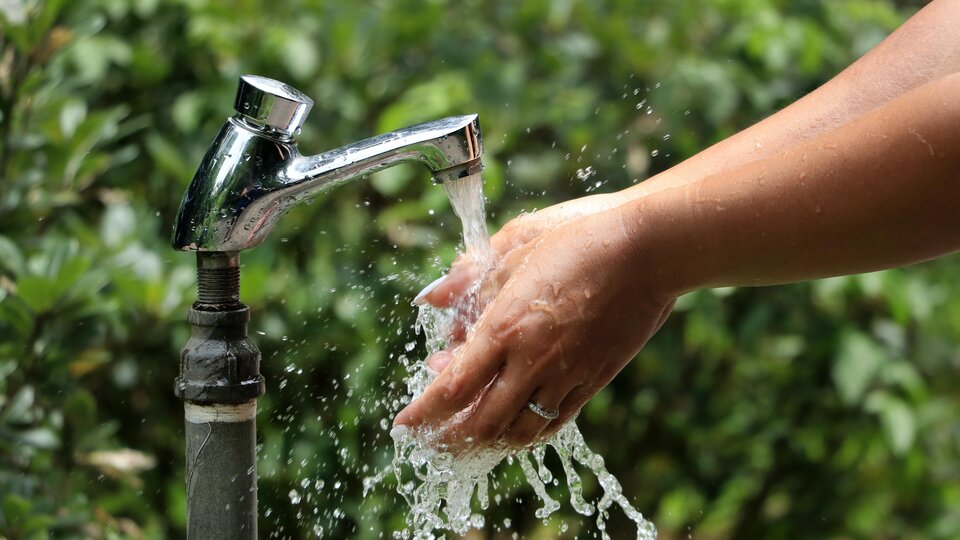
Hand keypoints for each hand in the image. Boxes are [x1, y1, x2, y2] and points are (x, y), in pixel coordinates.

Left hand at [395, 204, 677, 448]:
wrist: (647, 251)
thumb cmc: (579, 240)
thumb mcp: (515, 249)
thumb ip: (469, 280)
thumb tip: (431, 297)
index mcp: (505, 328)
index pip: (452, 388)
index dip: (424, 413)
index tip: (404, 425)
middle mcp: (532, 361)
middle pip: (480, 422)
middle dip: (449, 440)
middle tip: (431, 444)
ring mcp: (566, 375)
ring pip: (519, 431)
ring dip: (487, 442)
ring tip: (468, 441)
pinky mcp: (593, 380)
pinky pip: (554, 421)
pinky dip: (526, 433)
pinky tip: (515, 429)